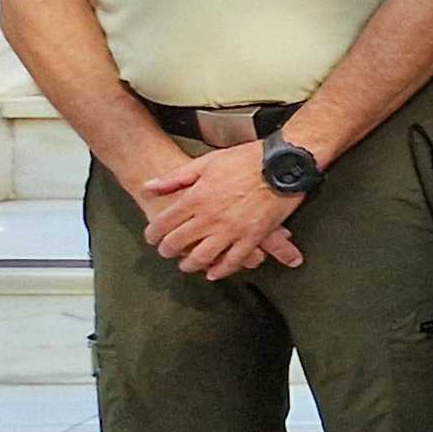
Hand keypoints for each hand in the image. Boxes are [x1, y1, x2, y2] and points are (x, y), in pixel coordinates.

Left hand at [137, 141, 307, 279]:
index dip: (153, 233)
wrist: (284, 162)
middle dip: (167, 250)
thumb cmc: (247, 159)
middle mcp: (210, 217)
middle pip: (178, 243)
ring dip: (190, 264)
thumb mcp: (207, 162)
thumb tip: (148, 185)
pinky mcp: (253, 236)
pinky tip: (214, 272)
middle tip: (166, 251)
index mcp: (196, 197)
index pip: (163, 223)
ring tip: (187, 264)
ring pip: (202, 257)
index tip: (152, 237)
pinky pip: (234, 260)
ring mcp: (231, 229)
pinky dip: (221, 270)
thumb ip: (175, 177)